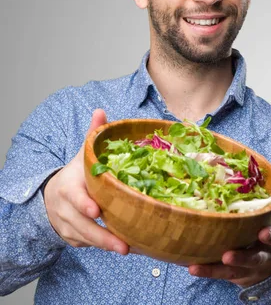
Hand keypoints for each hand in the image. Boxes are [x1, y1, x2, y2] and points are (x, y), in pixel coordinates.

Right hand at [43, 109, 128, 254]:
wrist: (54, 194)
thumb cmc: (76, 173)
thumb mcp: (82, 154)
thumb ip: (93, 135)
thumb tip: (101, 111)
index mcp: (68, 186)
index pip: (74, 197)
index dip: (84, 204)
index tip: (96, 211)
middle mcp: (64, 208)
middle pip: (82, 225)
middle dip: (102, 236)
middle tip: (124, 245)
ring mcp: (66, 225)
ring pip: (85, 238)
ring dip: (105, 245)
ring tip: (127, 249)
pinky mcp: (71, 237)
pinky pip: (86, 245)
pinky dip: (102, 247)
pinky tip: (121, 247)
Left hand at [188, 220, 270, 286]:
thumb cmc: (264, 231)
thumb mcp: (268, 223)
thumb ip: (257, 212)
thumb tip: (229, 181)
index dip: (270, 236)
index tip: (263, 233)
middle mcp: (262, 257)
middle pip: (253, 259)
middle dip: (241, 258)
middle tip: (227, 256)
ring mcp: (248, 270)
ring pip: (232, 272)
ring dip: (213, 270)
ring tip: (195, 268)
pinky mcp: (235, 277)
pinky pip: (219, 275)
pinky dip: (204, 271)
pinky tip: (189, 266)